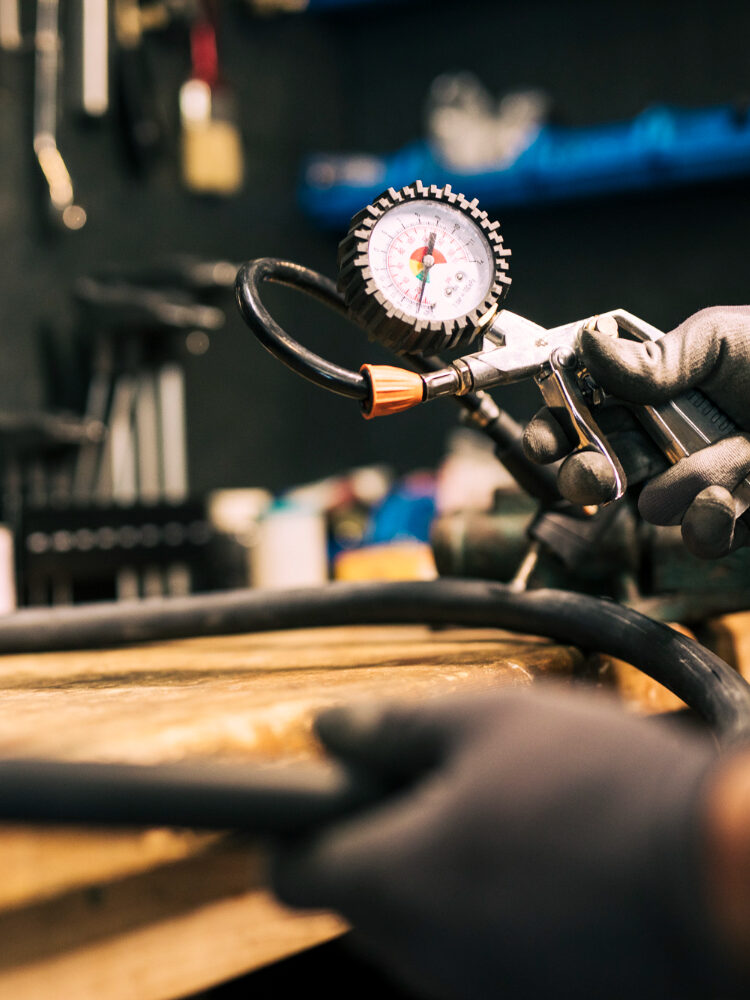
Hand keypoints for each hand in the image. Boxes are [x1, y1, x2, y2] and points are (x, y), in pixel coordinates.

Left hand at [271, 687, 744, 999]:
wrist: (720, 879)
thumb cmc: (601, 789)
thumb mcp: (489, 720)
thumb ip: (394, 727)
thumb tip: (329, 729)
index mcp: (392, 878)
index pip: (292, 872)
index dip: (295, 829)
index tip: (324, 797)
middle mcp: (420, 954)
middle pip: (359, 900)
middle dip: (379, 844)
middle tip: (438, 787)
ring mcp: (476, 992)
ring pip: (420, 929)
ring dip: (438, 878)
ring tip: (507, 819)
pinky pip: (477, 957)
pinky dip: (488, 914)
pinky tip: (545, 865)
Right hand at [523, 306, 749, 557]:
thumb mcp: (722, 340)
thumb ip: (654, 356)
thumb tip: (586, 343)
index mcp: (649, 394)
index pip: (578, 416)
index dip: (550, 430)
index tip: (546, 439)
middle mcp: (663, 442)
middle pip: (592, 473)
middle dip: (586, 476)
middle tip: (600, 473)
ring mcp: (695, 485)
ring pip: (649, 508)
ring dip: (685, 485)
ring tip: (738, 458)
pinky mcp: (731, 519)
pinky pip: (699, 535)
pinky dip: (716, 518)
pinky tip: (743, 494)